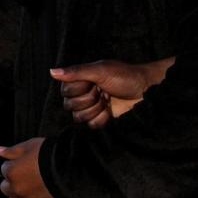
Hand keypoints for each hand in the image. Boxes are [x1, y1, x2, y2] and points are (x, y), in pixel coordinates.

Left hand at [0, 138, 60, 197]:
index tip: (22, 162)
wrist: (71, 170)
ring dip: (16, 197)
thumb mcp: (29, 146)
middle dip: (12, 181)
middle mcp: (16, 189)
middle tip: (23, 175)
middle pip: (5, 188)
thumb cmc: (49, 154)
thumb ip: (12, 150)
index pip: (4, 169)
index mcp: (12, 172)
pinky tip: (36, 197)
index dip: (13, 164)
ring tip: (26, 189)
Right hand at [51, 57, 174, 128]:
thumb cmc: (124, 76)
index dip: (79, 90)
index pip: (64, 92)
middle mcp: (83, 93)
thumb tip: (51, 71)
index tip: (94, 83)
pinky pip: (91, 126)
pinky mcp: (100, 119)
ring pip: (79, 118)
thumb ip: (76, 72)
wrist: (145, 90)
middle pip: (69, 106)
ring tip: (107, 100)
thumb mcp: (100, 70)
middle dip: (88, 100)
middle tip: (102, 91)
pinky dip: (102, 119)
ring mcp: (91, 107)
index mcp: (80, 79)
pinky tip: (110, 111)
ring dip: (95, 110)